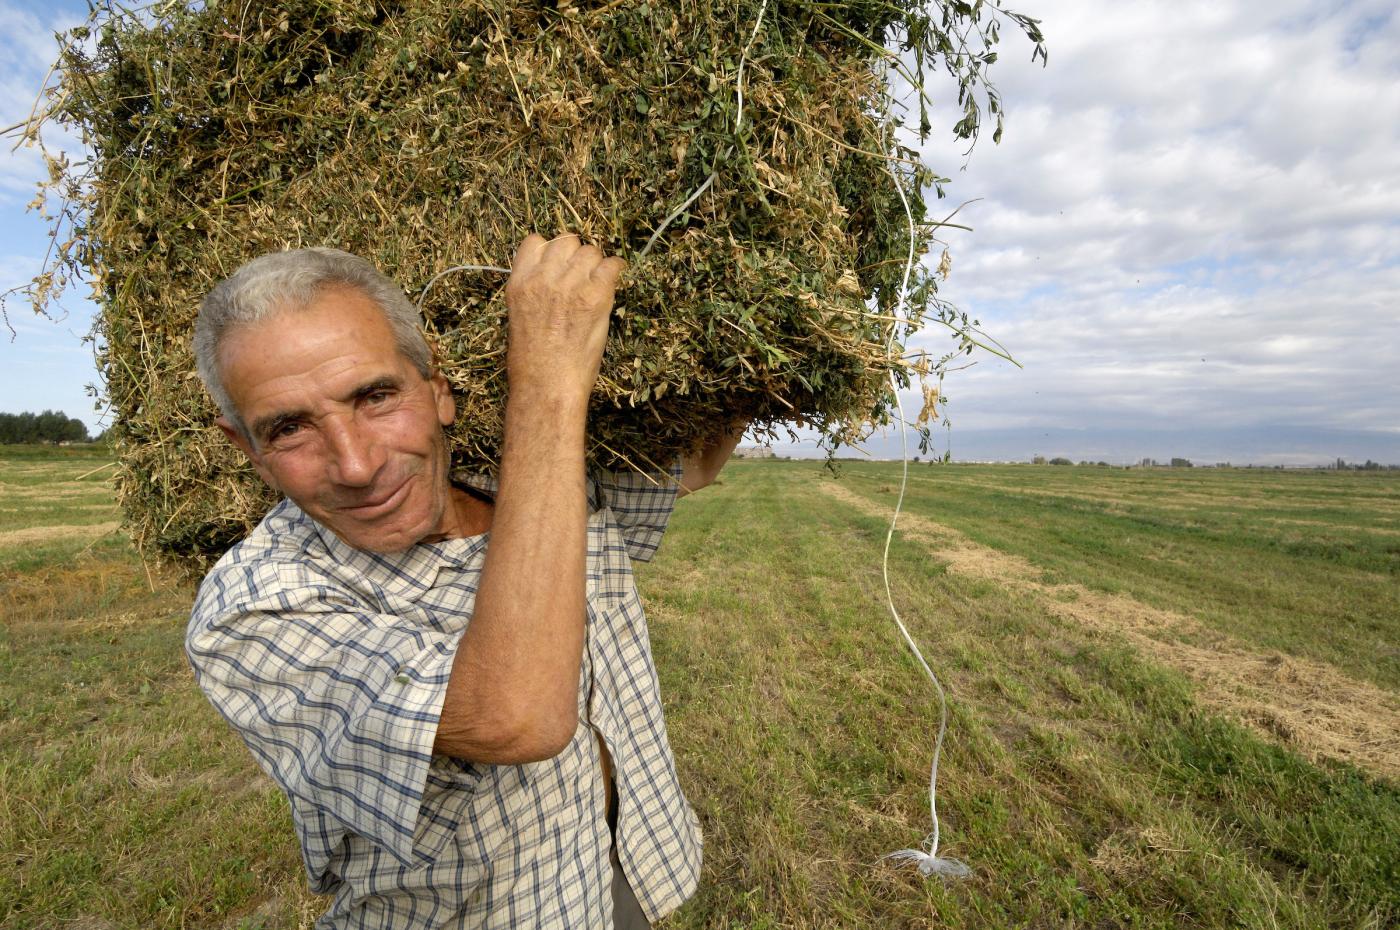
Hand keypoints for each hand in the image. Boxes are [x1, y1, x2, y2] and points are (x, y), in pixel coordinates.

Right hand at [503, 233, 625, 404]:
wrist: (547, 386)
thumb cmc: (532, 364)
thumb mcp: (519, 318)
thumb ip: (535, 292)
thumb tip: (556, 278)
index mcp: (519, 283)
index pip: (535, 242)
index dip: (549, 250)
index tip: (558, 264)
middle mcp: (543, 278)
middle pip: (566, 241)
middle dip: (575, 256)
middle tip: (581, 276)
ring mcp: (570, 285)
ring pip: (590, 251)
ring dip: (595, 264)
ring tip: (596, 285)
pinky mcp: (596, 296)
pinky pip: (612, 265)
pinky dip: (615, 270)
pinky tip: (612, 283)